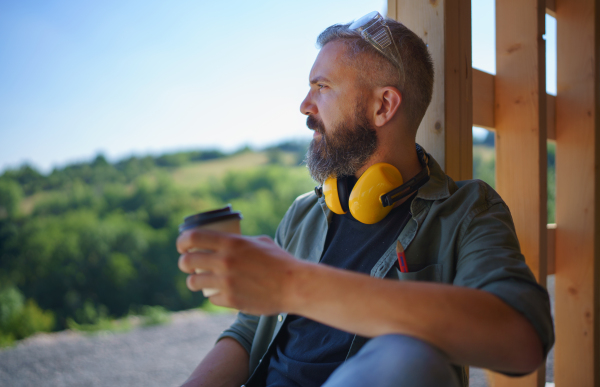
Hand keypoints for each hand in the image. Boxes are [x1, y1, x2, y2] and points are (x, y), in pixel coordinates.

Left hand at [177, 229, 302, 314]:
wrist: (295, 285)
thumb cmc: (281, 261)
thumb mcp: (260, 242)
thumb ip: (241, 242)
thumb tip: (228, 242)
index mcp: (231, 242)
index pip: (193, 237)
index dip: (182, 241)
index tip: (182, 246)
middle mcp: (224, 261)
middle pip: (187, 261)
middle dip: (184, 263)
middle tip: (188, 265)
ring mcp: (226, 282)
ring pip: (194, 282)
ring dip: (193, 281)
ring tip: (197, 281)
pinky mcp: (231, 300)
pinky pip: (211, 298)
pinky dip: (214, 296)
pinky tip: (220, 294)